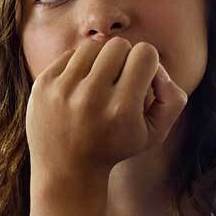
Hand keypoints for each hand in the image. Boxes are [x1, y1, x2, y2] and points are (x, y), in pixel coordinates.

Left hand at [25, 36, 189, 183]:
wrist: (65, 171)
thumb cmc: (115, 147)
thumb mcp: (155, 132)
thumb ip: (173, 98)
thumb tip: (158, 69)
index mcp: (121, 110)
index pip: (145, 54)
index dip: (148, 65)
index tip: (140, 83)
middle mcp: (90, 98)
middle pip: (119, 45)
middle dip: (124, 60)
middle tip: (120, 82)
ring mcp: (62, 90)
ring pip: (93, 46)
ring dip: (101, 61)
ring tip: (100, 84)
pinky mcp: (42, 86)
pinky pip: (70, 55)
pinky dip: (79, 67)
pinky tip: (79, 89)